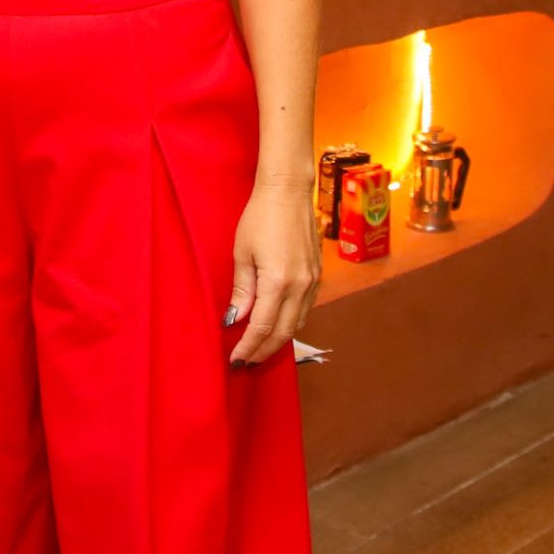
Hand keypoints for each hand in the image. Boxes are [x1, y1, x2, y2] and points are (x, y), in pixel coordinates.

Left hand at [225, 180, 318, 366]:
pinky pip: (305, 309)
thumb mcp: (242, 253)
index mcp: (278, 282)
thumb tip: (235, 320)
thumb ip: (242, 290)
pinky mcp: (317, 275)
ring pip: (297, 323)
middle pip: (283, 333)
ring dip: (278, 340)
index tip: (235, 360)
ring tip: (259, 348)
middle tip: (246, 362)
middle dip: (264, 351)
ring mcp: (313, 282)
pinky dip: (291, 322)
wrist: (288, 192)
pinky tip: (277, 324)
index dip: (248, 348)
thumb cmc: (259, 217)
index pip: (262, 328)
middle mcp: (300, 286)